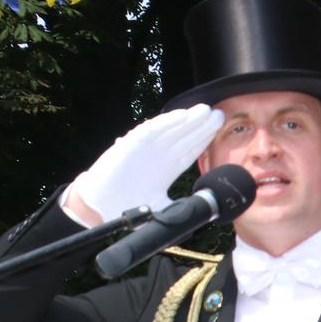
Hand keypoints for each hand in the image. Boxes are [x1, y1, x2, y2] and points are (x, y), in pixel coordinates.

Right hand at [64, 106, 224, 222]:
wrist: (100, 207)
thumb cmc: (127, 207)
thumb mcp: (161, 210)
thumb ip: (180, 207)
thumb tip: (202, 210)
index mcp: (167, 169)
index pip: (190, 150)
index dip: (204, 139)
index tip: (220, 130)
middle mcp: (159, 156)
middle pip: (185, 137)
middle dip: (202, 126)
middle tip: (220, 114)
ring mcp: (146, 148)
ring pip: (172, 130)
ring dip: (188, 120)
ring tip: (205, 110)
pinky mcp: (132, 145)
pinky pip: (151, 130)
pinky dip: (166, 122)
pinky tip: (182, 115)